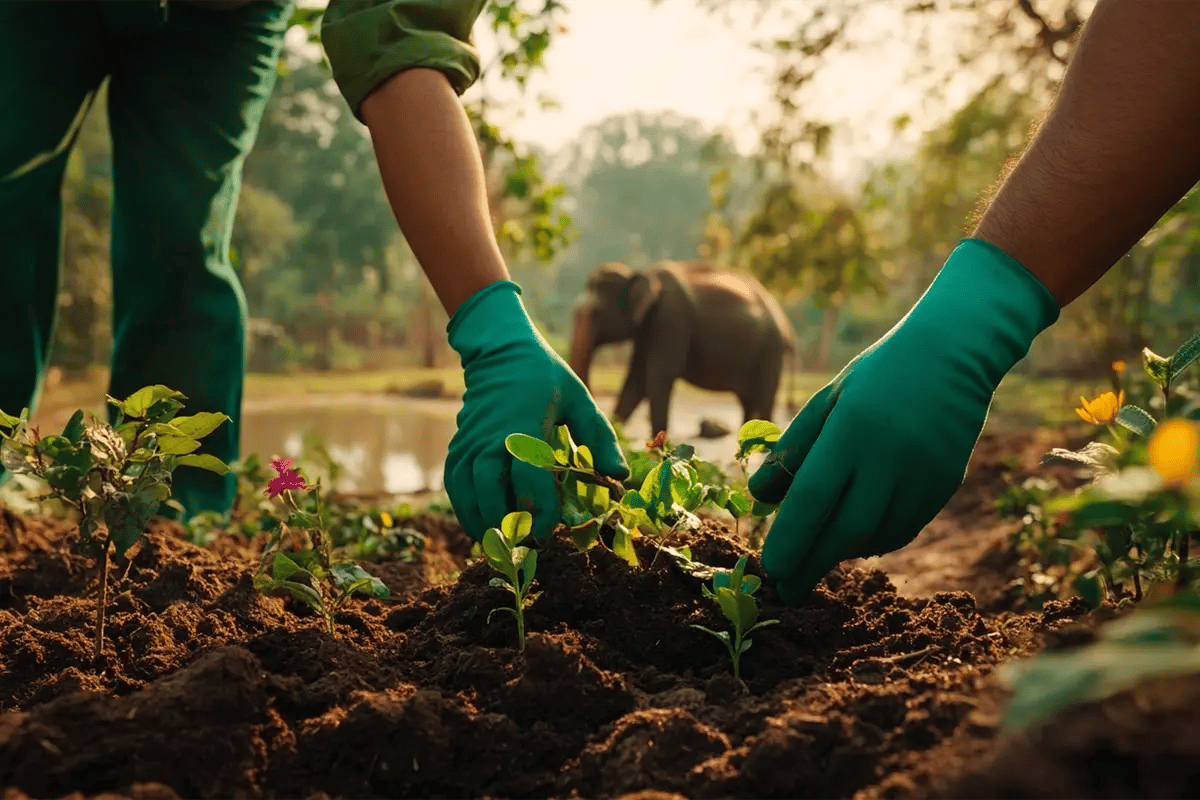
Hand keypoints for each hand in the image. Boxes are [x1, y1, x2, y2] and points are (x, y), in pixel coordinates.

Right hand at [444, 281, 628, 540]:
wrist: (500, 353)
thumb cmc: (545, 379)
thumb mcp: (578, 399)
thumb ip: (599, 437)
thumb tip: (619, 475)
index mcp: (524, 424)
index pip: (527, 474)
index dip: (538, 506)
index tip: (550, 530)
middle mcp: (491, 436)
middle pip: (489, 489)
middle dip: (506, 523)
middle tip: (526, 545)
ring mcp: (470, 442)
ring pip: (467, 492)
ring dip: (482, 523)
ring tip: (502, 545)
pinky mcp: (458, 447)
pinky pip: (455, 485)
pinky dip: (464, 510)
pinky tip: (481, 529)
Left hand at [748, 239, 1060, 604]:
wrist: (954, 354)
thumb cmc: (876, 376)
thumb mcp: (827, 400)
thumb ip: (793, 450)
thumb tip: (758, 498)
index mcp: (852, 430)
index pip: (814, 499)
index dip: (790, 540)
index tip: (770, 570)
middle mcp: (891, 457)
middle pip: (845, 530)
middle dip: (812, 565)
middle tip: (787, 590)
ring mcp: (924, 474)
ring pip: (876, 535)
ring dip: (841, 552)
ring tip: (815, 558)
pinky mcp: (946, 485)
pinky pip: (903, 528)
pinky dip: (874, 540)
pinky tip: (854, 539)